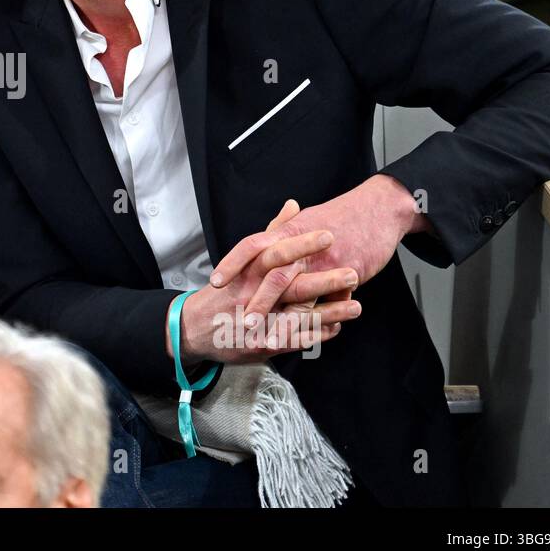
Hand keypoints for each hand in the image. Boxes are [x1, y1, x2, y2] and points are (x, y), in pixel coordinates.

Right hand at [174, 200, 361, 363]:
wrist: (193, 329)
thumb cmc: (223, 292)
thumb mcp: (242, 260)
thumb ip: (272, 233)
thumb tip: (294, 205)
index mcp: (246, 272)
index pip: (274, 254)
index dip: (302, 245)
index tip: (328, 235)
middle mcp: (250, 296)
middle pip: (288, 286)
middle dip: (322, 281)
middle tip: (352, 272)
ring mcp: (256, 322)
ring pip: (296, 317)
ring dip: (328, 312)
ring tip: (356, 306)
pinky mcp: (261, 345)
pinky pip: (293, 341)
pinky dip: (316, 335)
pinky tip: (337, 328)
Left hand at [215, 174, 421, 320]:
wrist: (380, 208)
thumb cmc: (342, 216)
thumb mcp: (307, 220)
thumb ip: (283, 231)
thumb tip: (261, 244)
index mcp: (289, 230)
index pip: (251, 246)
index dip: (232, 264)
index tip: (215, 282)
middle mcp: (303, 245)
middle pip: (273, 274)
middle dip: (256, 300)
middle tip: (240, 321)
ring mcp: (326, 260)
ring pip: (300, 292)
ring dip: (283, 318)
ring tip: (267, 339)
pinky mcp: (348, 272)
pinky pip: (328, 301)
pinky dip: (317, 320)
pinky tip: (306, 337)